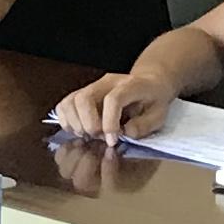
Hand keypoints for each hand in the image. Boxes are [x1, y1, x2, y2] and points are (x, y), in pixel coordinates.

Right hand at [51, 66, 175, 141]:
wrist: (149, 82)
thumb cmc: (153, 100)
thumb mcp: (159, 114)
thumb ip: (143, 125)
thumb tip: (124, 134)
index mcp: (130, 85)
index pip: (112, 100)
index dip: (109, 123)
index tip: (112, 141)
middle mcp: (107, 82)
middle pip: (84, 98)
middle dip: (88, 124)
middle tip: (98, 137)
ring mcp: (92, 86)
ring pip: (70, 101)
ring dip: (75, 123)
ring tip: (88, 135)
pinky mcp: (82, 93)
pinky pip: (64, 105)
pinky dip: (66, 121)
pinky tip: (79, 130)